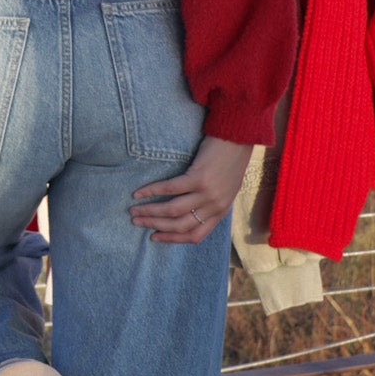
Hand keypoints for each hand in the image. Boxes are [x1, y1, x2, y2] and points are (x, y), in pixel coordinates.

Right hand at [130, 136, 253, 244]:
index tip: (154, 236)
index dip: (172, 238)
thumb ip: (209, 202)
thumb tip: (186, 210)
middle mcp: (214, 206)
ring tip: (134, 210)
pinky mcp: (199, 177)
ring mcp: (207, 193)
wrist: (240, 137)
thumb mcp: (225, 187)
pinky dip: (152, 191)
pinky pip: (170, 189)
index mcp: (220, 211)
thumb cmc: (230, 159)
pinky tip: (139, 192)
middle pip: (180, 225)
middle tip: (136, 222)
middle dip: (155, 225)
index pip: (194, 235)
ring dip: (150, 212)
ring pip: (173, 210)